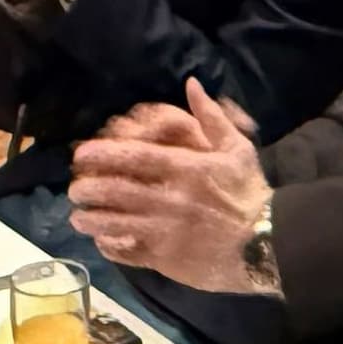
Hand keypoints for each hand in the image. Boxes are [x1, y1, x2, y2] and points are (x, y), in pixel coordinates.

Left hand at [70, 81, 275, 293]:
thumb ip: (211, 116)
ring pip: (115, 222)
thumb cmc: (250, 193)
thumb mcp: (236, 148)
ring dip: (91, 218)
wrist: (268, 244)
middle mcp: (168, 198)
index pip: (132, 157)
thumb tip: (192, 84)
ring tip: (78, 216)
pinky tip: (101, 241)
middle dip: (88, 188)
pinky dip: (111, 246)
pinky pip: (129, 251)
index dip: (101, 154)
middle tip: (74, 188)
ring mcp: (164, 231)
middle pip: (115, 190)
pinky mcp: (166, 259)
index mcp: (184, 169)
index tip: (81, 155)